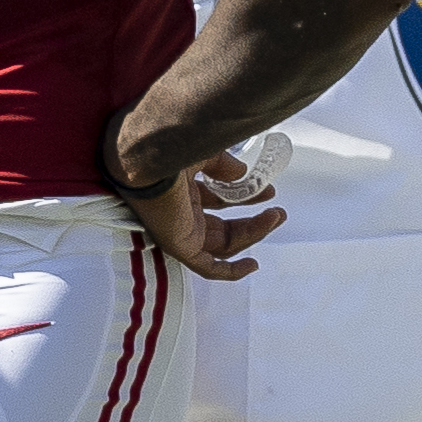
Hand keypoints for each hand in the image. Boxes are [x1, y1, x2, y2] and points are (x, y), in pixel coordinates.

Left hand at [118, 149, 284, 281]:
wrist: (144, 157)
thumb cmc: (165, 149)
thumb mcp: (201, 153)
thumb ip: (222, 165)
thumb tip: (242, 174)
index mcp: (181, 189)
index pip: (216, 200)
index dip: (244, 197)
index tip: (267, 190)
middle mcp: (180, 211)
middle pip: (222, 226)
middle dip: (252, 221)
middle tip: (277, 211)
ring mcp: (180, 229)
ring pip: (222, 244)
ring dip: (251, 234)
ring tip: (274, 217)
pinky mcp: (179, 244)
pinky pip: (206, 267)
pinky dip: (229, 271)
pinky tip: (251, 265)